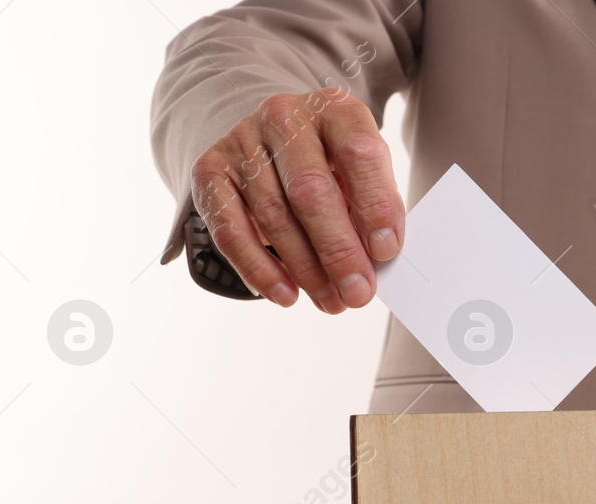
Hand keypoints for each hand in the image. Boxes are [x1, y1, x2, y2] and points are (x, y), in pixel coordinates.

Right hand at [189, 88, 403, 312]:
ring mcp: (242, 141)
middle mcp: (284, 117)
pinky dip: (259, 270)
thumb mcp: (359, 173)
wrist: (272, 141)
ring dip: (306, 270)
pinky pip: (230, 230)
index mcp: (334, 110)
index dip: (375, 206)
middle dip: (339, 251)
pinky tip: (286, 295)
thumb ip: (370, 207)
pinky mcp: (210, 170)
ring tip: (331, 301)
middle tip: (358, 293)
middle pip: (312, 190)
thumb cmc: (330, 164)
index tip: (385, 252)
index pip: (359, 153)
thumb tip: (377, 259)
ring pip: (274, 216)